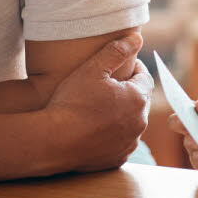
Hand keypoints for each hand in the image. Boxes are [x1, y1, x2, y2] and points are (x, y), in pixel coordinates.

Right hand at [44, 33, 153, 171]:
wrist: (53, 141)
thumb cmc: (72, 102)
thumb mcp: (92, 69)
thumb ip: (116, 51)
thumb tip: (137, 38)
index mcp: (138, 98)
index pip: (144, 77)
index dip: (133, 69)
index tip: (122, 66)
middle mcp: (140, 122)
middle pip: (139, 100)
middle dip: (128, 91)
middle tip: (110, 85)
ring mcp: (129, 143)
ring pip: (131, 122)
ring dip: (122, 114)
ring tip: (102, 107)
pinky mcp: (117, 158)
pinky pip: (120, 142)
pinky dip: (113, 134)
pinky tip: (97, 129)